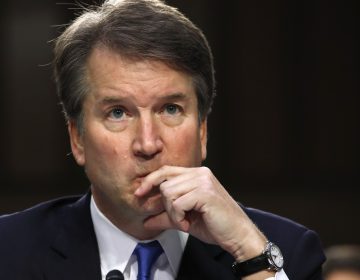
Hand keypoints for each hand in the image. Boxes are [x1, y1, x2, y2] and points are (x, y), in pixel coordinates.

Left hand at [135, 165, 266, 260]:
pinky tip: (189, 224)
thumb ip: (166, 216)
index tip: (139, 193)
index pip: (166, 170)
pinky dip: (178, 218)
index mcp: (197, 174)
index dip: (150, 180)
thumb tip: (146, 221)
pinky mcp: (205, 192)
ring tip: (185, 221)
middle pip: (165, 182)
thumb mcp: (185, 219)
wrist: (238, 235)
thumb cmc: (215, 225)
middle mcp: (200, 173)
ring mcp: (203, 181)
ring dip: (173, 213)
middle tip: (178, 218)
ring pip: (169, 192)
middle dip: (165, 205)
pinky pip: (177, 204)